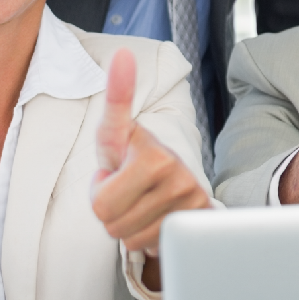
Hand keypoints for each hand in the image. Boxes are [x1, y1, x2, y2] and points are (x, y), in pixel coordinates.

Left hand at [91, 49, 210, 255]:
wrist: (177, 196)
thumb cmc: (136, 169)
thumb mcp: (116, 144)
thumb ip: (113, 112)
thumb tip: (122, 54)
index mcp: (144, 142)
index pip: (119, 113)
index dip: (119, 84)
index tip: (121, 55)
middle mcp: (169, 163)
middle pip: (103, 212)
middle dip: (106, 210)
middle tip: (125, 193)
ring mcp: (186, 192)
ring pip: (124, 234)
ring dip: (125, 226)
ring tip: (140, 206)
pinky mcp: (196, 217)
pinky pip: (146, 245)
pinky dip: (144, 240)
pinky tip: (155, 220)